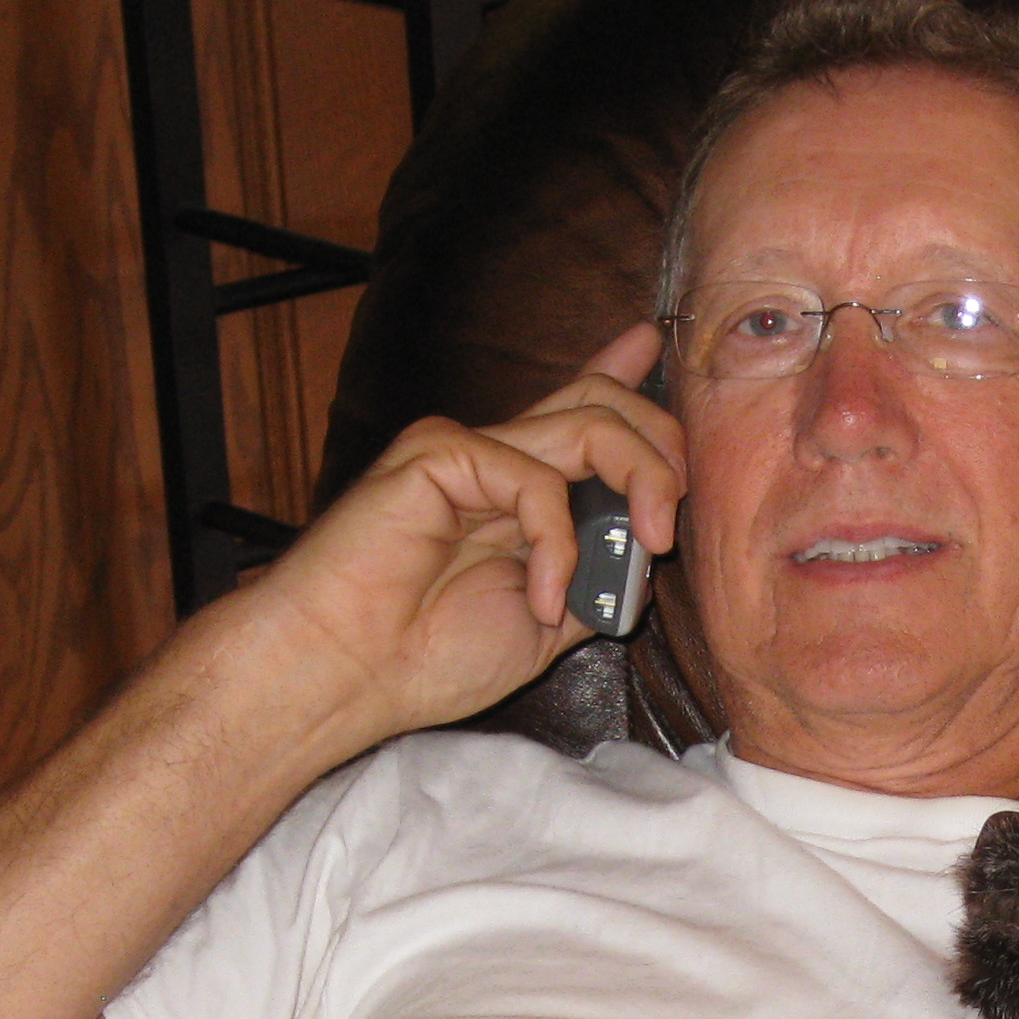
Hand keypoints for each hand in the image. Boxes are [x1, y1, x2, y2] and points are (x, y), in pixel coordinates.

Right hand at [201, 321, 685, 761]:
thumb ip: (598, 577)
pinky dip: (559, 544)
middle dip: (662, 450)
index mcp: (520, 492)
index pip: (582, 411)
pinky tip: (543, 600)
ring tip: (645, 548)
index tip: (654, 345)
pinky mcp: (439, 453)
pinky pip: (538, 479)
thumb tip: (650, 545)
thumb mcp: (551, 625)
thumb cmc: (431, 657)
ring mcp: (468, 451)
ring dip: (641, 484)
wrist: (346, 673)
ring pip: (590, 426)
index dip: (623, 376)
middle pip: (604, 404)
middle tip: (672, 519)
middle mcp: (497, 460)